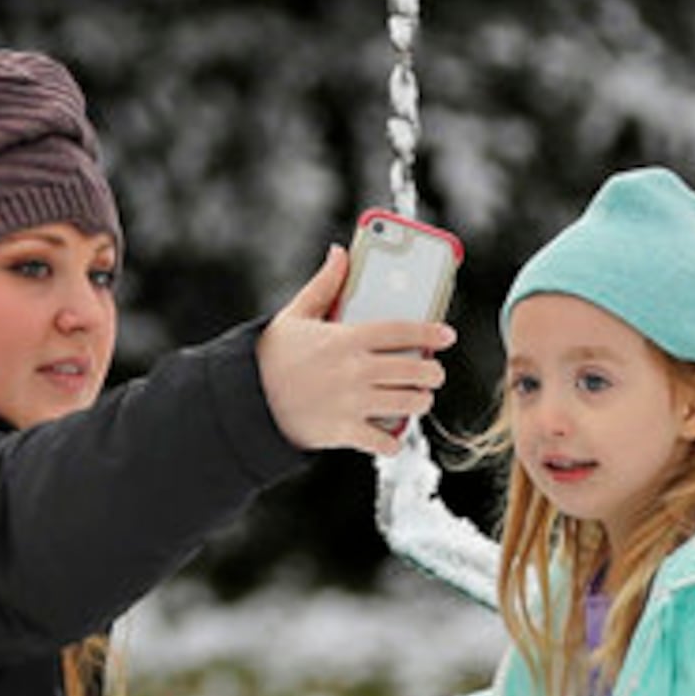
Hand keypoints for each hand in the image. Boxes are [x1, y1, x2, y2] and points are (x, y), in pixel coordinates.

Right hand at [256, 246, 451, 452]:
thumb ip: (324, 285)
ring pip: (408, 404)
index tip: (447, 335)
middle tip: (433, 373)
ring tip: (417, 399)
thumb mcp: (295, 315)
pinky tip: (390, 433)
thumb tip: (339, 254)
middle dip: (433, 373)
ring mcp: (352, 403)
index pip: (401, 331)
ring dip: (419, 402)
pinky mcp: (344, 432)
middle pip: (415, 370)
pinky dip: (392, 440)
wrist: (247, 402)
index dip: (430, 331)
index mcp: (346, 339)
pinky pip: (384, 441)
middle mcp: (354, 371)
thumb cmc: (271, 358)